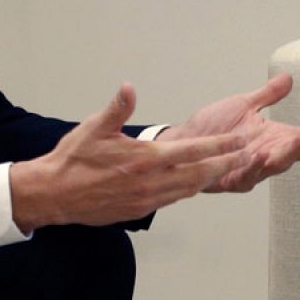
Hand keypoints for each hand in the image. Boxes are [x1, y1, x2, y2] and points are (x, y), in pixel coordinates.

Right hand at [8, 84, 257, 230]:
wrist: (53, 195)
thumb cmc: (72, 159)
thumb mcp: (94, 128)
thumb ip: (117, 108)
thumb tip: (129, 88)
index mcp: (145, 160)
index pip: (192, 151)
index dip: (220, 146)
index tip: (240, 141)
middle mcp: (150, 183)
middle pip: (199, 175)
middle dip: (225, 165)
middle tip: (247, 157)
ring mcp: (145, 200)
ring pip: (188, 190)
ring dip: (209, 179)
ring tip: (227, 169)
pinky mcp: (138, 211)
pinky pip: (171, 200)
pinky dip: (187, 190)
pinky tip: (193, 183)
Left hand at [159, 73, 299, 192]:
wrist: (182, 145)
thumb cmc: (212, 127)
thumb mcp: (243, 105)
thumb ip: (267, 96)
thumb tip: (289, 78)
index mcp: (275, 137)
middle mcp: (268, 154)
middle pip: (298, 152)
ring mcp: (253, 169)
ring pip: (276, 165)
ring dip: (285, 154)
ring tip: (292, 141)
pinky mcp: (234, 179)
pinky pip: (248, 176)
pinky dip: (255, 167)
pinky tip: (259, 157)